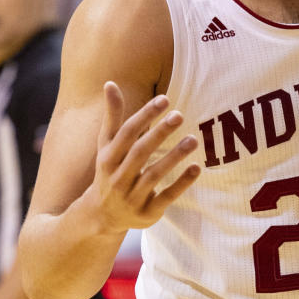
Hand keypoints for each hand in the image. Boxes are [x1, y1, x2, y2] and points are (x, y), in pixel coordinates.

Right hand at [91, 82, 200, 234]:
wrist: (102, 216)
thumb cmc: (109, 172)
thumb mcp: (106, 146)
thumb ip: (112, 117)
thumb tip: (109, 83)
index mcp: (108, 158)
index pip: (127, 133)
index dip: (145, 115)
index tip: (164, 100)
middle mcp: (118, 178)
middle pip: (140, 153)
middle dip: (159, 133)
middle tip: (179, 115)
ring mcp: (132, 197)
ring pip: (154, 175)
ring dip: (174, 156)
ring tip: (194, 139)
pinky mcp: (147, 213)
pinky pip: (166, 197)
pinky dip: (182, 183)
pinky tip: (197, 168)